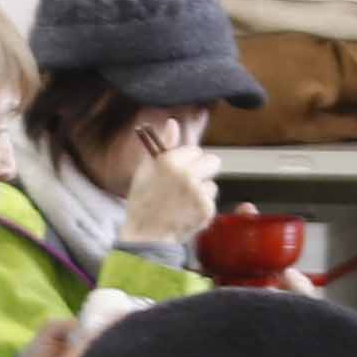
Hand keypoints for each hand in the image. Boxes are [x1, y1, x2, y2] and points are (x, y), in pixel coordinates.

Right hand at [116, 141, 215, 255]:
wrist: (146, 234)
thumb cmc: (143, 202)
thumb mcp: (146, 169)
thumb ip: (164, 144)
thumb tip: (174, 122)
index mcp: (170, 161)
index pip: (196, 150)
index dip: (188, 161)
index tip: (179, 172)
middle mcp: (186, 174)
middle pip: (213, 162)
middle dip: (203, 171)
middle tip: (188, 185)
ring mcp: (198, 192)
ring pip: (212, 184)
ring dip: (202, 192)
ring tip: (183, 203)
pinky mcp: (206, 209)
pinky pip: (211, 202)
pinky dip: (202, 208)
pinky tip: (187, 213)